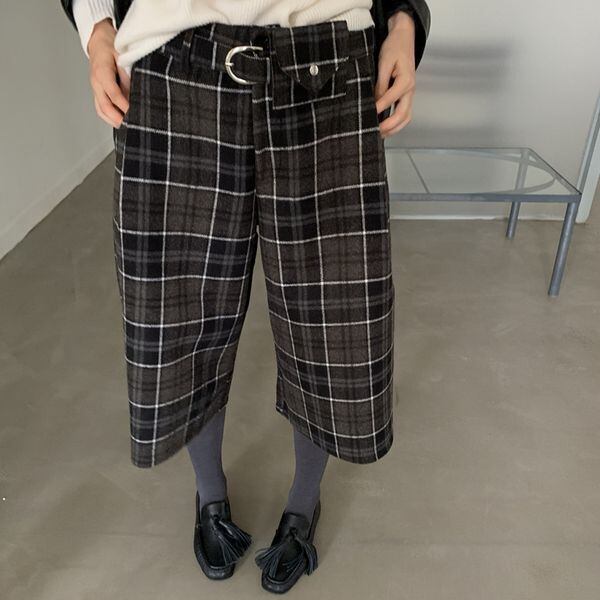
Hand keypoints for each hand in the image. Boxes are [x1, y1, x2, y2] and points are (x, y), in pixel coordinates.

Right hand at [87, 19, 129, 127]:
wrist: (98, 41)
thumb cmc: (110, 47)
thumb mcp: (122, 56)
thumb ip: (127, 74)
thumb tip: (134, 92)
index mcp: (101, 72)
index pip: (113, 93)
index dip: (124, 105)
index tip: (134, 113)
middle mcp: (95, 82)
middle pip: (104, 106)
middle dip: (117, 118)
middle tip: (130, 126)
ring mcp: (95, 88)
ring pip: (101, 110)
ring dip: (112, 120)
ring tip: (126, 127)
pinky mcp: (97, 92)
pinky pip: (100, 108)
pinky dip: (109, 117)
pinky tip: (118, 121)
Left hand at [375, 11, 416, 137]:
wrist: (404, 37)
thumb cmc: (395, 47)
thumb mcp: (384, 62)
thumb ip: (380, 83)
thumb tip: (374, 100)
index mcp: (406, 80)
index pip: (391, 99)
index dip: (379, 108)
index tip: (368, 115)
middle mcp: (410, 90)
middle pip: (403, 114)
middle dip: (389, 126)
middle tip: (375, 132)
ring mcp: (409, 94)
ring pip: (406, 117)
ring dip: (394, 128)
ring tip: (380, 135)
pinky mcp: (406, 95)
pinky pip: (404, 113)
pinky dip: (396, 123)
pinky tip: (385, 128)